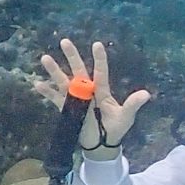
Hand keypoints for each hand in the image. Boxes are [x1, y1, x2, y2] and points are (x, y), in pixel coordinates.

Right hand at [34, 38, 150, 151]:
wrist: (103, 144)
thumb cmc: (116, 127)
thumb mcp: (126, 115)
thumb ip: (133, 104)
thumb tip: (146, 94)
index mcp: (102, 90)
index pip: (100, 71)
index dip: (99, 58)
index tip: (97, 44)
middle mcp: (88, 91)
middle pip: (79, 71)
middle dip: (72, 56)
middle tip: (65, 41)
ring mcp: (76, 100)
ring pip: (64, 82)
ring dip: (55, 70)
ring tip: (45, 57)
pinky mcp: (67, 110)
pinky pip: (55, 99)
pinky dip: (46, 92)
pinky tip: (37, 84)